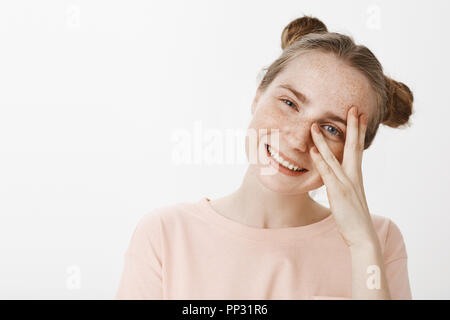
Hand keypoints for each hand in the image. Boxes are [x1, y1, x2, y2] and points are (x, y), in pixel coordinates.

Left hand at [309, 106, 377, 247]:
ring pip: (334, 157)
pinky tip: (313, 150)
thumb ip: (344, 184)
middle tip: (353, 108)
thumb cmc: (353, 216)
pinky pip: (327, 173)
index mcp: (356, 175)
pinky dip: (320, 160)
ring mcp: (346, 183)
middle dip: (353, 127)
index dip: (358, 131)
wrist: (362, 234)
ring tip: (316, 125)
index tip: (360, 115)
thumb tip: (337, 177)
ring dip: (324, 140)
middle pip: (353, 146)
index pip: (358, 149)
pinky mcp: (338, 192)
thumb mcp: (349, 196)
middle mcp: (353, 175)